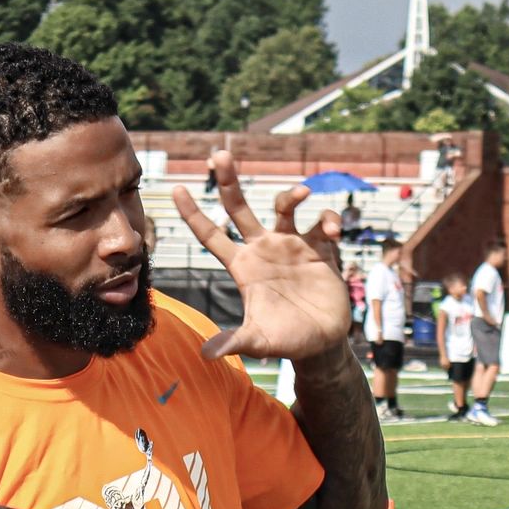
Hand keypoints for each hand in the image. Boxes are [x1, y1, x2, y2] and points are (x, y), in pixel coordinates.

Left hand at [172, 153, 350, 361]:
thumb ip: (235, 342)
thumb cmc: (286, 341)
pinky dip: (327, 219)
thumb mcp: (259, 341)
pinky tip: (332, 230)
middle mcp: (264, 249)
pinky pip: (322, 222)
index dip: (193, 214)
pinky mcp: (320, 249)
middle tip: (219, 154)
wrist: (322, 344)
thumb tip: (206, 354)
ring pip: (285, 207)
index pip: (211, 235)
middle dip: (229, 181)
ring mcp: (292, 245)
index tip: (175, 189)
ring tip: (302, 195)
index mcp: (243, 266)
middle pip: (240, 207)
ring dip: (291, 195)